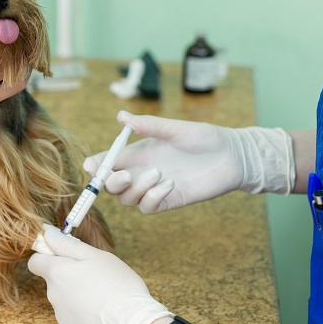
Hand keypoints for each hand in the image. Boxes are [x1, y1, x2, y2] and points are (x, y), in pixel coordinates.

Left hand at [28, 226, 171, 323]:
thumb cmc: (118, 287)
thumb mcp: (95, 256)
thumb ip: (67, 244)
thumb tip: (47, 233)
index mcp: (57, 273)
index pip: (36, 262)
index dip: (47, 255)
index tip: (63, 254)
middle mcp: (54, 295)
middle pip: (54, 280)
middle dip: (69, 275)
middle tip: (94, 275)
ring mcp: (61, 315)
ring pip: (65, 298)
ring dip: (78, 294)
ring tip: (102, 295)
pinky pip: (73, 315)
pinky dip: (83, 312)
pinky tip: (101, 311)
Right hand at [84, 111, 294, 213]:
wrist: (232, 156)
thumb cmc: (204, 138)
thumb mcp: (174, 129)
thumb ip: (148, 125)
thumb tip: (121, 116)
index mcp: (137, 153)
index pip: (107, 162)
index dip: (95, 166)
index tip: (90, 166)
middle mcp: (141, 172)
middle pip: (111, 185)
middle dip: (110, 182)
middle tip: (126, 174)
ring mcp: (153, 188)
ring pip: (126, 199)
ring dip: (137, 188)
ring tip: (160, 174)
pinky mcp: (168, 201)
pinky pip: (148, 207)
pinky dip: (152, 198)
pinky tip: (169, 185)